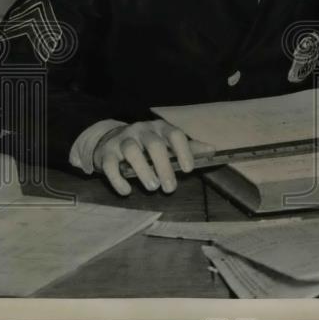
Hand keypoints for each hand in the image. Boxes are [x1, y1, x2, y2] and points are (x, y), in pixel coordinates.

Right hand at [92, 119, 213, 195]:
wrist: (111, 140)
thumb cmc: (146, 145)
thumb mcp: (167, 143)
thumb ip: (189, 147)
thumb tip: (213, 150)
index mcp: (160, 128)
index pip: (174, 134)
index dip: (183, 150)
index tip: (188, 169)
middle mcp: (141, 130)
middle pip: (154, 144)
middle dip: (164, 166)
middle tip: (170, 188)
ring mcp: (122, 139)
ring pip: (132, 150)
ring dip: (143, 170)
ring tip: (152, 186)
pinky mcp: (105, 152)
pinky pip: (110, 164)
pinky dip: (118, 179)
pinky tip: (127, 191)